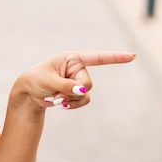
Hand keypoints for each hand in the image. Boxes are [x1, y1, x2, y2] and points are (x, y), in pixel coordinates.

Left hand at [12, 51, 135, 110]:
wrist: (28, 92)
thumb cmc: (36, 80)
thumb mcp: (49, 81)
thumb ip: (66, 86)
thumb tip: (83, 91)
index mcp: (72, 59)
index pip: (97, 58)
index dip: (115, 57)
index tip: (132, 56)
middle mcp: (78, 69)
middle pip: (88, 83)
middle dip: (73, 92)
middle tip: (56, 94)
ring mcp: (78, 81)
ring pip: (86, 95)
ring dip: (71, 100)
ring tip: (55, 98)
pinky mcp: (76, 93)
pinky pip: (82, 102)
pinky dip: (72, 105)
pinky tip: (59, 103)